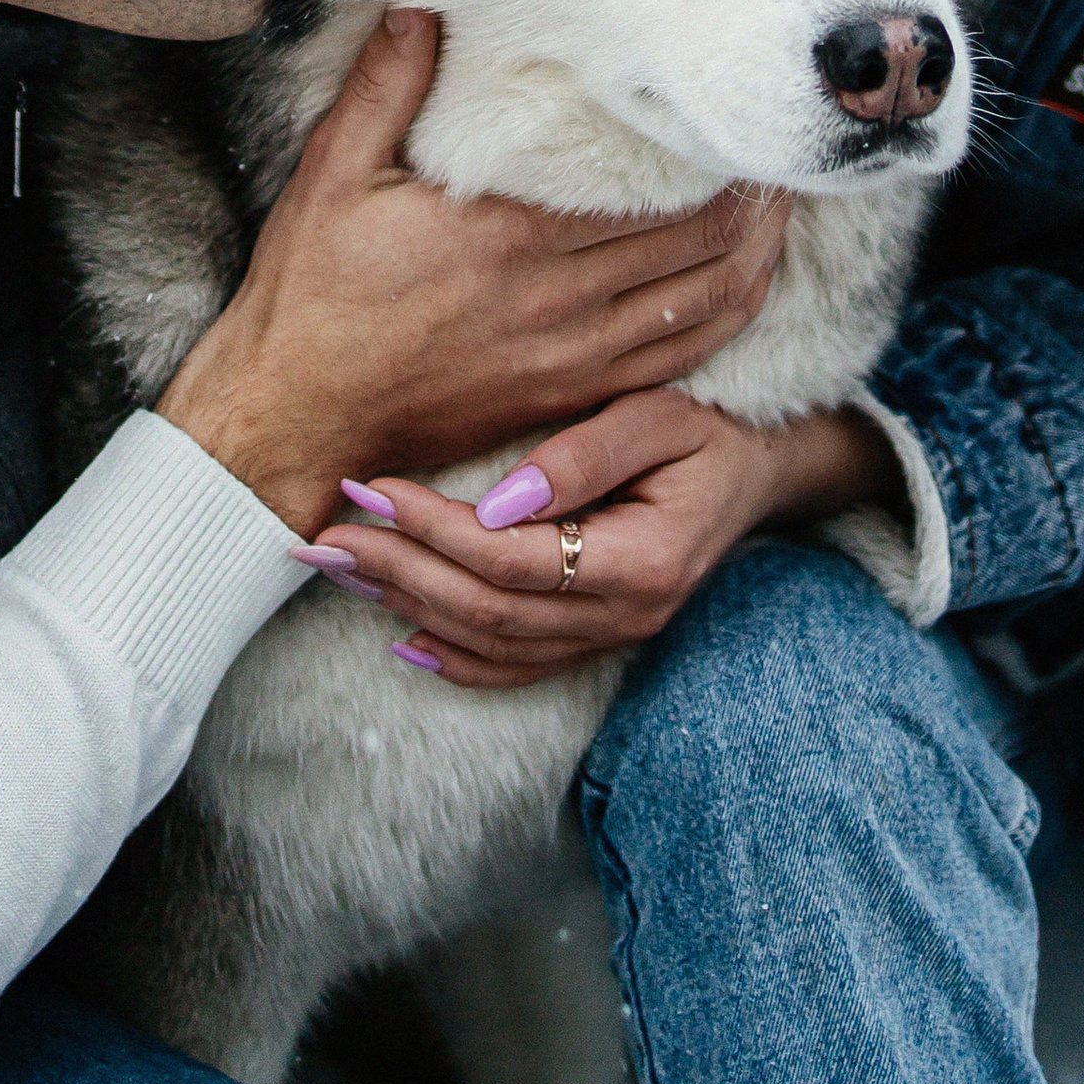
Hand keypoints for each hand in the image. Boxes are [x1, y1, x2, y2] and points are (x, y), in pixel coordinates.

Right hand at [157, 12, 790, 537]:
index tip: (742, 112)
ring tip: (780, 208)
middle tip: (784, 150)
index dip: (715, 158)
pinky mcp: (569, 398)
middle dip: (754, 198)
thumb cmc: (307, 299)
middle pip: (701, 247)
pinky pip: (678, 362)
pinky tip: (740, 286)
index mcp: (509, 239)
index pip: (652, 193)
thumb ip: (387, 86)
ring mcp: (571, 360)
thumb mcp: (332, 176)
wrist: (291, 422)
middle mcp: (557, 302)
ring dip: (755, 256)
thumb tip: (425, 3)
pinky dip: (724, 318)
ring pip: (705, 307)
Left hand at [307, 391, 904, 686]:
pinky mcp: (597, 639)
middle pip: (485, 610)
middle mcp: (624, 617)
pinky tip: (400, 634)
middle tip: (321, 534)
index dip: (431, 529)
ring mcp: (612, 637)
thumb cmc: (711, 431)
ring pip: (490, 643)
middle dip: (396, 571)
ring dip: (406, 607)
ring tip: (338, 569)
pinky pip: (517, 666)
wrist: (763, 474)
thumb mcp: (660, 417)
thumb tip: (497, 501)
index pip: (508, 559)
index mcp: (641, 563)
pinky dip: (453, 657)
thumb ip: (583, 456)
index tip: (370, 489)